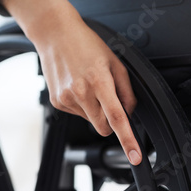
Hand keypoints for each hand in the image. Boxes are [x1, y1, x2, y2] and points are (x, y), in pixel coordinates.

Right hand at [0, 0, 141, 164]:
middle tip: (108, 98)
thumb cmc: (87, 44)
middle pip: (103, 127)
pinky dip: (82, 105)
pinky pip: (77, 114)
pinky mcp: (57, 102)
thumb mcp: (115, 62)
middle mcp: (81, 93)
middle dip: (109, 121)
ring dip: (94, 110)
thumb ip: (126, 90)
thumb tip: (129, 112)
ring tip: (89, 85)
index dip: (128, 140)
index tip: (135, 156)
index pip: (117, 119)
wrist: (55, 34)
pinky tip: (77, 86)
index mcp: (99, 82)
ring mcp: (66, 99)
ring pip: (90, 121)